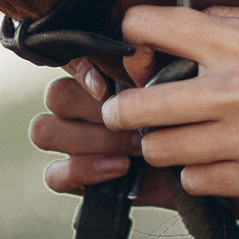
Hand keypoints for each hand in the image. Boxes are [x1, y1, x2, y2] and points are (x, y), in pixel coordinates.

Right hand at [30, 59, 179, 206]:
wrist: (194, 167)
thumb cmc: (183, 122)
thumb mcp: (173, 92)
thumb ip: (152, 72)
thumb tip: (137, 61)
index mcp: (98, 78)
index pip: (70, 62)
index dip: (82, 72)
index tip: (107, 89)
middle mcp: (78, 106)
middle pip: (56, 96)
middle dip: (95, 113)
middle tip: (136, 126)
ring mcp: (70, 141)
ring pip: (44, 130)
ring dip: (89, 140)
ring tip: (132, 148)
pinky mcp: (72, 177)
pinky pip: (53, 174)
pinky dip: (84, 171)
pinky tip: (120, 168)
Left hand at [98, 5, 238, 200]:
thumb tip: (201, 20)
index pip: (154, 28)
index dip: (135, 32)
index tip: (136, 41)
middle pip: (140, 103)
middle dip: (124, 103)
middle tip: (126, 104)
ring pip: (162, 150)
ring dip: (161, 141)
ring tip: (175, 134)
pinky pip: (200, 182)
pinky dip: (197, 171)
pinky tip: (214, 158)